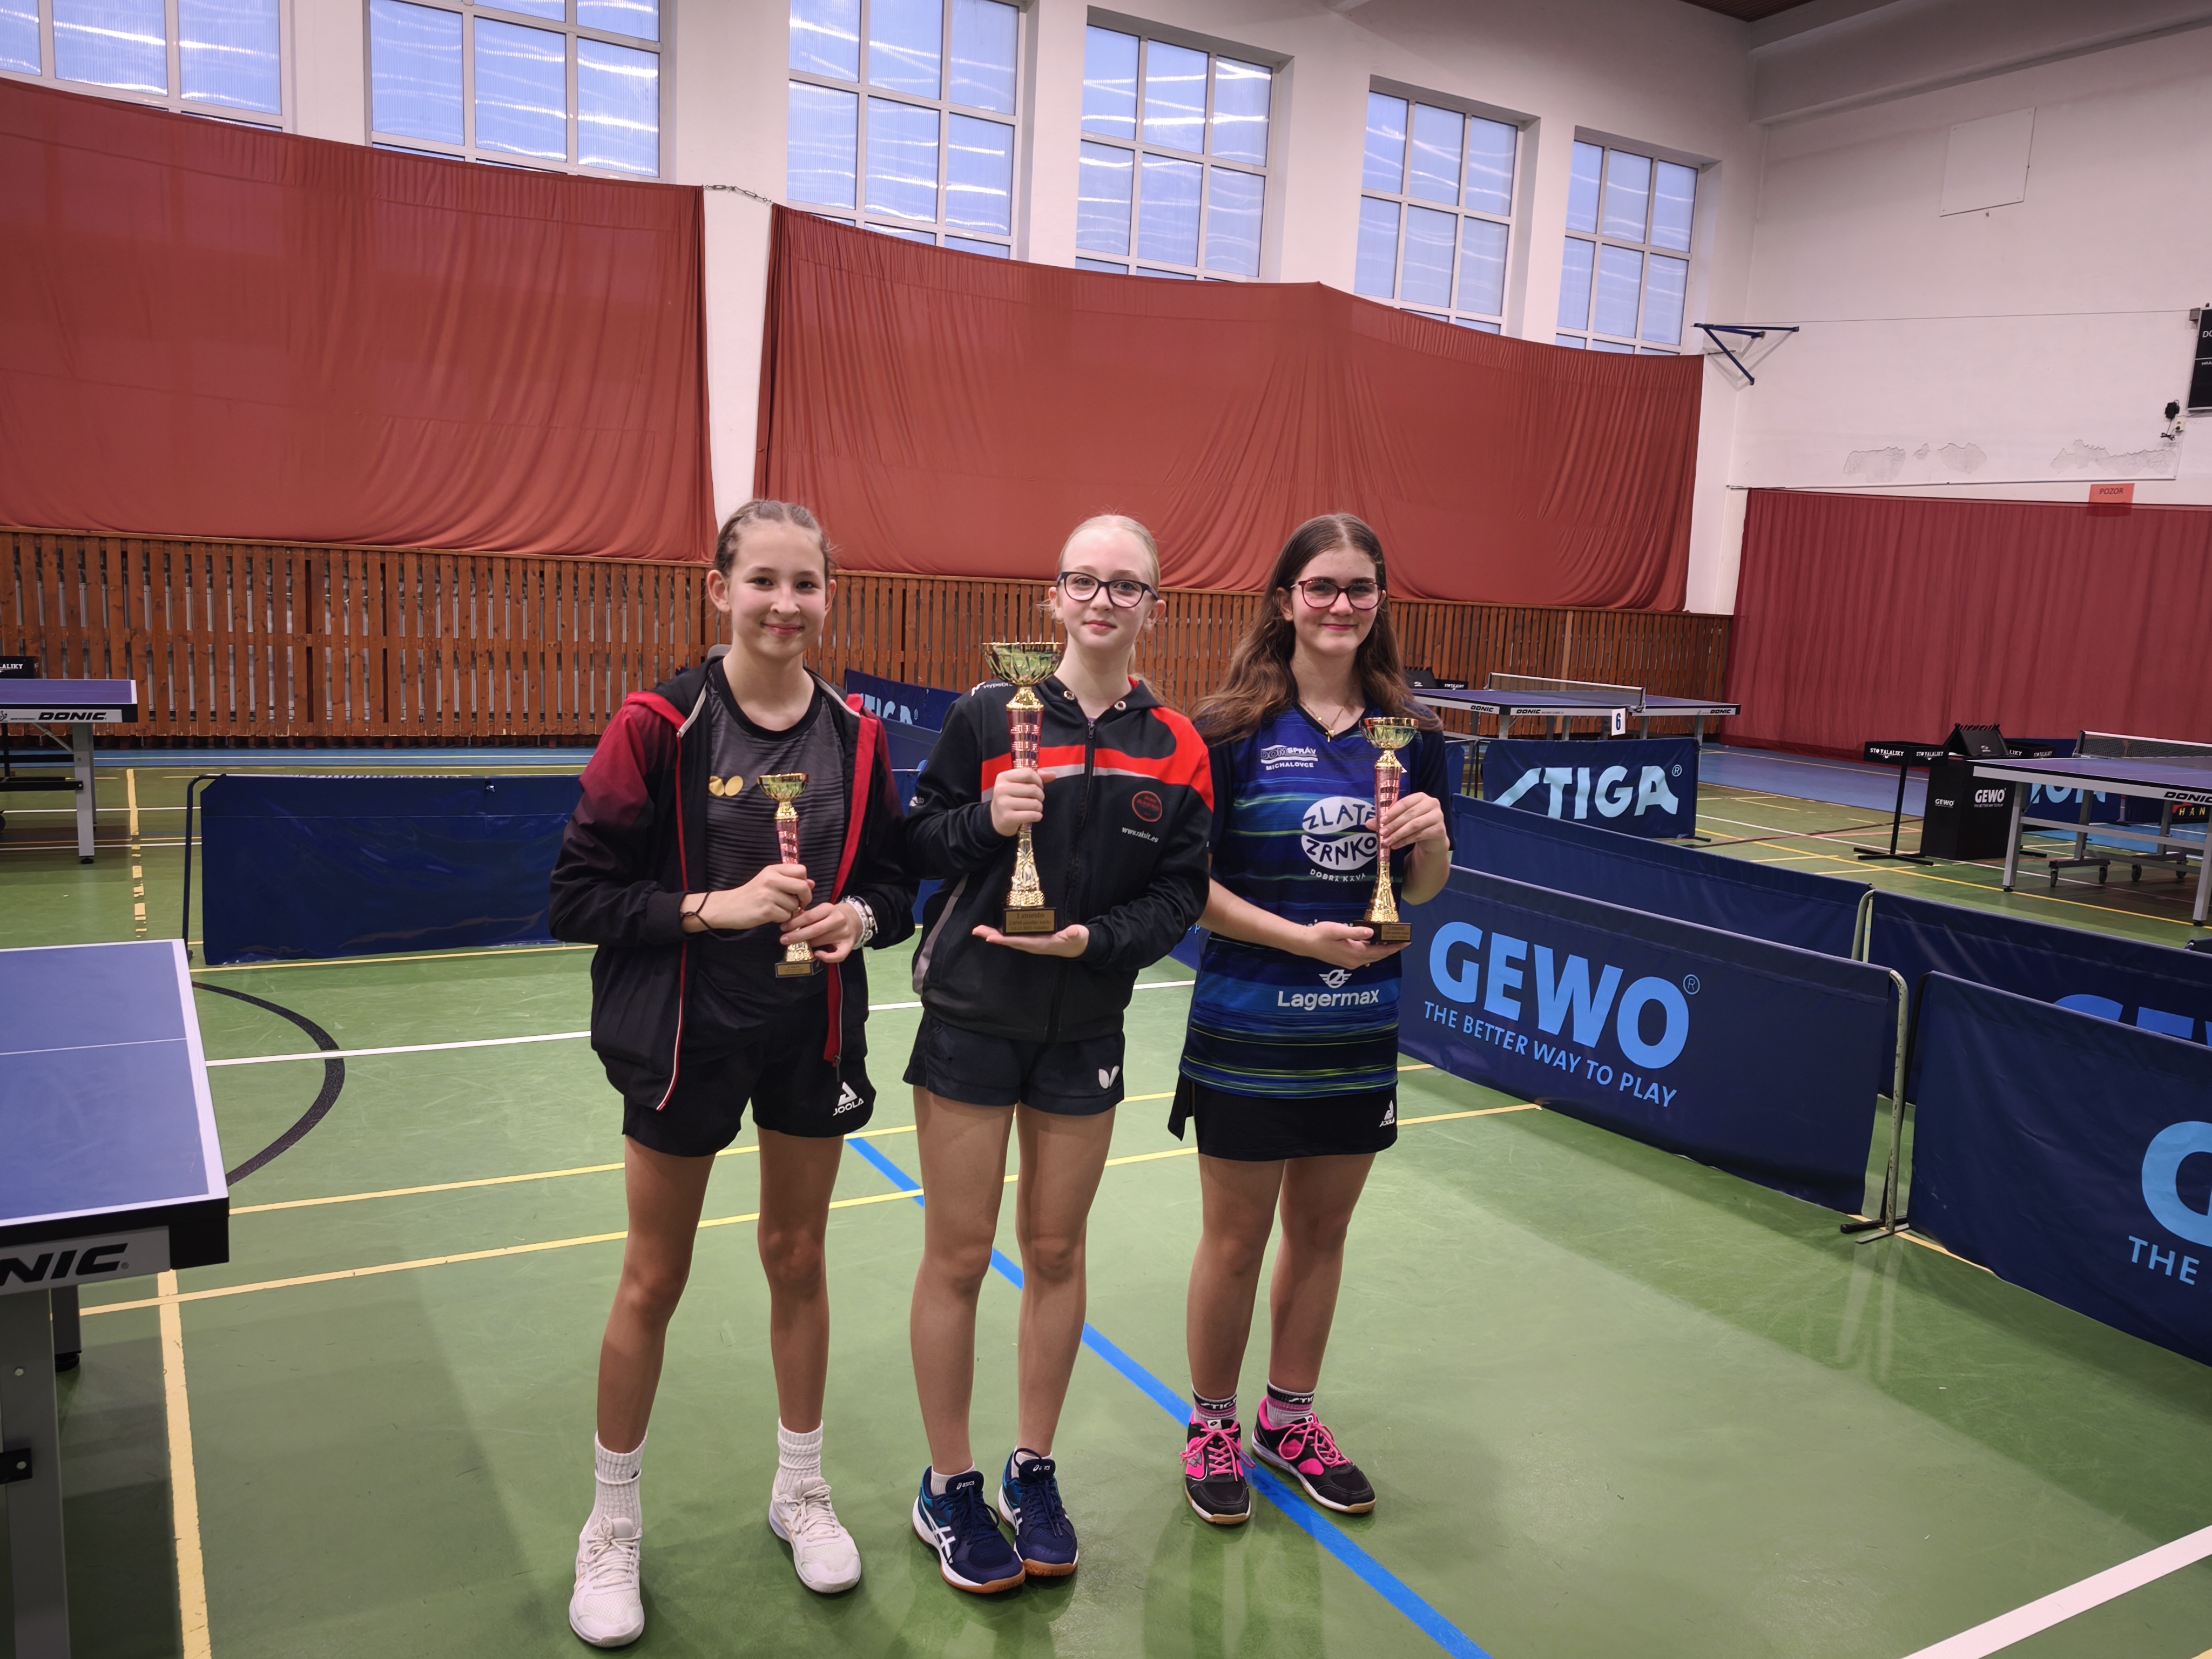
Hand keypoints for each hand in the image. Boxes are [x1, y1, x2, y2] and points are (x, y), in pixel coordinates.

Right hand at [690, 864, 812, 931]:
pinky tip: (771, 915)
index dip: (805, 882)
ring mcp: (768, 895)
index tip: (799, 891)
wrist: (728, 907)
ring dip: (790, 910)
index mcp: (772, 870)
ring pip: (795, 905)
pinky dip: (781, 919)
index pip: (801, 870)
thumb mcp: (769, 881)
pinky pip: (786, 916)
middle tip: (798, 904)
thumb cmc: (751, 895)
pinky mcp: (766, 910)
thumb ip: (790, 881)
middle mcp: (770, 879)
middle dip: (805, 898)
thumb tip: (812, 883)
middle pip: (803, 887)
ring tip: (776, 909)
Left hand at [780, 899, 863, 963]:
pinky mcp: (849, 944)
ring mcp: (844, 933)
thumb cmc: (832, 915)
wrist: (854, 918)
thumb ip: (807, 915)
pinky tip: (818, 954)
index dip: (793, 923)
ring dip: (807, 944)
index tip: (783, 928)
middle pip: (813, 930)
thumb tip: (789, 920)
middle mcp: (838, 920)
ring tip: (800, 943)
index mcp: (829, 908)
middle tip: (784, 940)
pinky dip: (826, 957)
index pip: (808, 916)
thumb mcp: (821, 910)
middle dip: (796, 936)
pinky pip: (837, 956)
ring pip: (821, 942)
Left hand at [972, 922, 1089, 957]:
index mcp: (1042, 944)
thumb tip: (1073, 932)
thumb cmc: (1077, 940)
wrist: (1079, 946)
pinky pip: (1014, 937)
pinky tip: (993, 931)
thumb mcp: (1079, 936)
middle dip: (993, 936)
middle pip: (1009, 941)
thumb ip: (1076, 934)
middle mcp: (1033, 945)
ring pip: (1010, 940)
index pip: (1020, 942)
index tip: (990, 938)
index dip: (1005, 940)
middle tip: (976, 931)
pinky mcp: (1032, 939)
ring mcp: (1031, 942)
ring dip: (994, 935)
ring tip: (979, 930)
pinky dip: (1002, 934)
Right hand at [989, 766, 1045, 836]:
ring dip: (1039, 807)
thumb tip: (1053, 774)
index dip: (1038, 780)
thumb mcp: (1018, 784)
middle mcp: (1001, 789)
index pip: (1028, 773)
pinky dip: (1037, 816)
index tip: (1038, 786)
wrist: (997, 819)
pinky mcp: (1007, 817)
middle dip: (1040, 795)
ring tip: (1034, 808)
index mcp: (1003, 777)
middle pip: (1033, 789)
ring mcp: (1003, 804)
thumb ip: (1036, 777)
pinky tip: (1034, 816)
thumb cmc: (1011, 799)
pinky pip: (1032, 815)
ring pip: (1034, 803)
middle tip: (1037, 799)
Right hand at [1300, 919, 1406, 967]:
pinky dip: (1374, 952)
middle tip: (1403, 941)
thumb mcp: (1338, 930)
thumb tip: (1372, 932)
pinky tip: (1375, 944)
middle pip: (1379, 956)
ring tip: (1392, 942)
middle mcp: (1355, 961)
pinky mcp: (1347, 961)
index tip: (1406, 942)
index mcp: (1356, 953)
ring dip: (1383, 951)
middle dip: (1392, 949)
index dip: (1394, 947)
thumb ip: (1355, 932)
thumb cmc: (1321, 934)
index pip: (1380, 952)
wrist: (1306, 944)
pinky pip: (1365, 957)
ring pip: (1372, 958)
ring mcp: (1351, 963)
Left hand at [1377, 791, 1446, 852]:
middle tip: (1382, 833)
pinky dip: (1405, 841)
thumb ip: (1386, 820)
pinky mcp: (1440, 829)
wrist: (1433, 838)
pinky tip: (1396, 846)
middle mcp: (1432, 803)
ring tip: (1387, 841)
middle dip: (1393, 825)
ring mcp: (1438, 816)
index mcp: (1421, 797)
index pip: (1405, 802)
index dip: (1392, 811)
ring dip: (1398, 834)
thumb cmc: (1415, 824)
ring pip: (1414, 825)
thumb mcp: (1401, 820)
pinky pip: (1419, 835)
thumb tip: (1368, 823)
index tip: (1381, 820)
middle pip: (1409, 814)